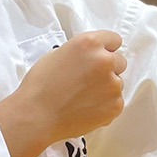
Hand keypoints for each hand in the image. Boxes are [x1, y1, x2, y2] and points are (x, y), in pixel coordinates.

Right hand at [0, 30, 126, 156]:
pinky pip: (116, 101)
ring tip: (83, 97)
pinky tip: (86, 108)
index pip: (114, 40)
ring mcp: (113, 84)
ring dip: (106, 88)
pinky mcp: (115, 105)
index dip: (106, 49)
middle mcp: (105, 61)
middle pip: (119, 61)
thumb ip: (81, 52)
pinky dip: (106, 105)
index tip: (99, 57)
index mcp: (90, 43)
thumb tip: (91, 56)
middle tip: (88, 80)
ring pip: (117, 83)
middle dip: (108, 69)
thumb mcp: (57, 54)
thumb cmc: (40, 86)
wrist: (36, 117)